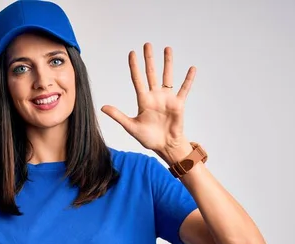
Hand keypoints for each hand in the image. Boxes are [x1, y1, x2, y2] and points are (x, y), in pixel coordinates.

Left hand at [101, 43, 195, 159]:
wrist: (165, 146)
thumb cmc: (148, 138)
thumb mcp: (131, 127)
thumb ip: (118, 116)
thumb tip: (102, 107)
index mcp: (143, 100)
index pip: (137, 79)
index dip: (134, 66)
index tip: (132, 53)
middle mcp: (155, 96)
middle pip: (151, 73)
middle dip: (149, 59)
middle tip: (147, 44)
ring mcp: (167, 99)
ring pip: (167, 76)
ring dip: (167, 63)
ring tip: (167, 49)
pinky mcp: (178, 104)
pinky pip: (184, 89)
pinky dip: (188, 79)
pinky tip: (192, 68)